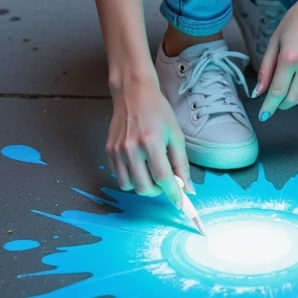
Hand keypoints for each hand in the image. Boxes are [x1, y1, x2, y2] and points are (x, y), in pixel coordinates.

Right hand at [106, 71, 191, 208]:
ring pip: (130, 186)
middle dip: (158, 190)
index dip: (173, 194)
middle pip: (145, 188)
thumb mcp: (175, 133)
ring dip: (143, 186)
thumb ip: (181, 162)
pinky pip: (119, 177)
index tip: (181, 204)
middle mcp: (132, 148)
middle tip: (165, 180)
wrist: (133, 94)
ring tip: (150, 171)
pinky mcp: (109, 152)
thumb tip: (188, 188)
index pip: (163, 178)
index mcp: (151, 142)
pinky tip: (138, 164)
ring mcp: (117, 151)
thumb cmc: (158, 111)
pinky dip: (131, 177)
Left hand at [255, 0, 297, 120]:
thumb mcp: (275, 40)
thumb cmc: (295, 19)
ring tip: (291, 87)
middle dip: (281, 104)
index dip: (268, 107)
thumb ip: (266, 68)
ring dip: (296, 99)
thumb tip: (259, 92)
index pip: (277, 93)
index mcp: (289, 58)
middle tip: (275, 99)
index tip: (263, 115)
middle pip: (292, 99)